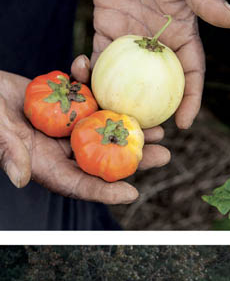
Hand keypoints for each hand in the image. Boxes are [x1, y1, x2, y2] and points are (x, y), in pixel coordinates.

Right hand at [0, 67, 169, 202]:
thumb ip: (9, 154)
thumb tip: (19, 178)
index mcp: (50, 167)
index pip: (82, 185)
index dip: (107, 191)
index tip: (133, 193)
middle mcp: (63, 151)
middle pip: (104, 159)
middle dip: (134, 158)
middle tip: (164, 155)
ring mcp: (66, 127)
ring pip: (104, 131)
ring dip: (130, 128)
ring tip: (159, 128)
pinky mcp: (64, 104)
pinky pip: (87, 99)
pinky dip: (97, 89)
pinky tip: (116, 87)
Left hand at [92, 0, 229, 128]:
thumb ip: (207, 0)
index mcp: (183, 37)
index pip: (189, 76)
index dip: (189, 101)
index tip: (183, 123)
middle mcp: (157, 44)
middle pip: (157, 87)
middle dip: (152, 113)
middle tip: (146, 133)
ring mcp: (131, 40)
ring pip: (126, 78)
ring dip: (120, 100)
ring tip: (114, 119)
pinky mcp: (106, 28)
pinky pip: (99, 57)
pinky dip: (94, 74)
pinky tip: (89, 90)